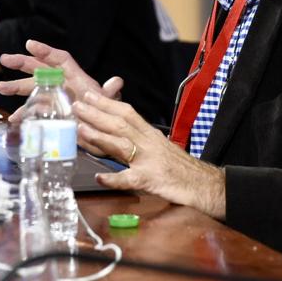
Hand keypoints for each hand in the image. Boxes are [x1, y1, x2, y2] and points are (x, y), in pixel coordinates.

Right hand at [0, 39, 123, 119]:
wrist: (103, 132)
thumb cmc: (107, 113)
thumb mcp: (109, 104)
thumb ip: (110, 94)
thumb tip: (117, 82)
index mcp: (76, 78)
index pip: (59, 59)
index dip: (45, 51)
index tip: (30, 44)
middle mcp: (63, 84)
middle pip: (40, 68)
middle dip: (22, 62)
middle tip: (5, 59)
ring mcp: (55, 97)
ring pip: (32, 88)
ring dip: (15, 87)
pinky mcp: (50, 112)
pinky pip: (34, 109)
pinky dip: (24, 113)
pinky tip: (14, 119)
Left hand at [74, 90, 226, 220]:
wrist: (205, 185)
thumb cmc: (182, 168)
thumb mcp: (161, 148)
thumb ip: (141, 140)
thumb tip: (119, 134)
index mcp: (151, 135)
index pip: (127, 113)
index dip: (107, 103)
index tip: (90, 95)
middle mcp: (149, 144)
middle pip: (121, 124)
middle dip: (97, 114)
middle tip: (77, 105)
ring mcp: (150, 161)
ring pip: (122, 145)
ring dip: (100, 136)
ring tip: (81, 129)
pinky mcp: (151, 181)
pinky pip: (130, 180)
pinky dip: (114, 179)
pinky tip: (99, 177)